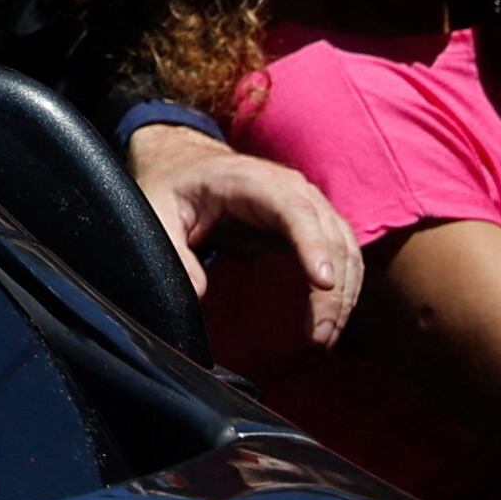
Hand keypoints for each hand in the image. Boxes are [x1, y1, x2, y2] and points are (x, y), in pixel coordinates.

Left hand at [124, 122, 362, 349]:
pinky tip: (330, 321)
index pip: (293, 210)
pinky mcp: (314, 225)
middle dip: (332, 289)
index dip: (312, 245)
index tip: (322, 282)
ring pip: (344, 250)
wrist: (187, 162)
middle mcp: (292, 189)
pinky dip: (343, 290)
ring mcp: (309, 205)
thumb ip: (171, 249)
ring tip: (324, 337)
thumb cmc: (172, 184)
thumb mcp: (155, 209)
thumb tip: (197, 293)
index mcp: (251, 180)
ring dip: (343, 296)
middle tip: (319, 335)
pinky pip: (342, 256)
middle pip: (329, 237)